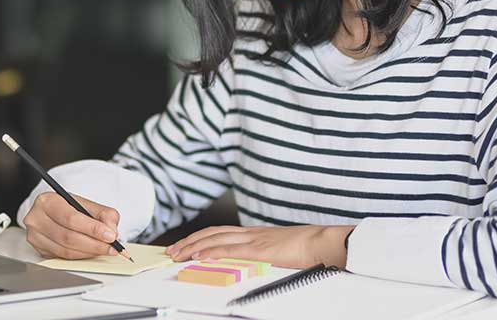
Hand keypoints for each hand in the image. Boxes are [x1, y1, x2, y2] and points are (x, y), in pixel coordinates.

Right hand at [24, 191, 120, 259]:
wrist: (51, 212)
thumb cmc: (67, 207)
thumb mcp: (86, 203)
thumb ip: (103, 214)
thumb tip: (112, 231)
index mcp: (47, 201)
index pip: (71, 218)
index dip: (92, 229)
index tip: (110, 236)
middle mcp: (37, 219)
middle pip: (68, 237)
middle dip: (94, 244)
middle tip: (111, 247)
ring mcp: (35, 236)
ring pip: (66, 251)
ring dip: (89, 253)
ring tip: (104, 249)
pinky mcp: (39, 250)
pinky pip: (63, 258)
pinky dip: (80, 257)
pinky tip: (90, 252)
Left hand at [166, 224, 353, 268]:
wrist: (324, 242)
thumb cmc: (308, 247)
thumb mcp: (279, 249)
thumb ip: (264, 252)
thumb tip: (252, 262)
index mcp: (254, 234)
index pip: (219, 233)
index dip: (200, 238)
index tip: (185, 245)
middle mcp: (250, 234)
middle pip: (212, 234)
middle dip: (189, 242)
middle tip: (172, 250)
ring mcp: (254, 240)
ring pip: (216, 240)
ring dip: (193, 247)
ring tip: (178, 254)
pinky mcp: (260, 250)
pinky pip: (231, 250)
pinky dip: (212, 252)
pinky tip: (199, 256)